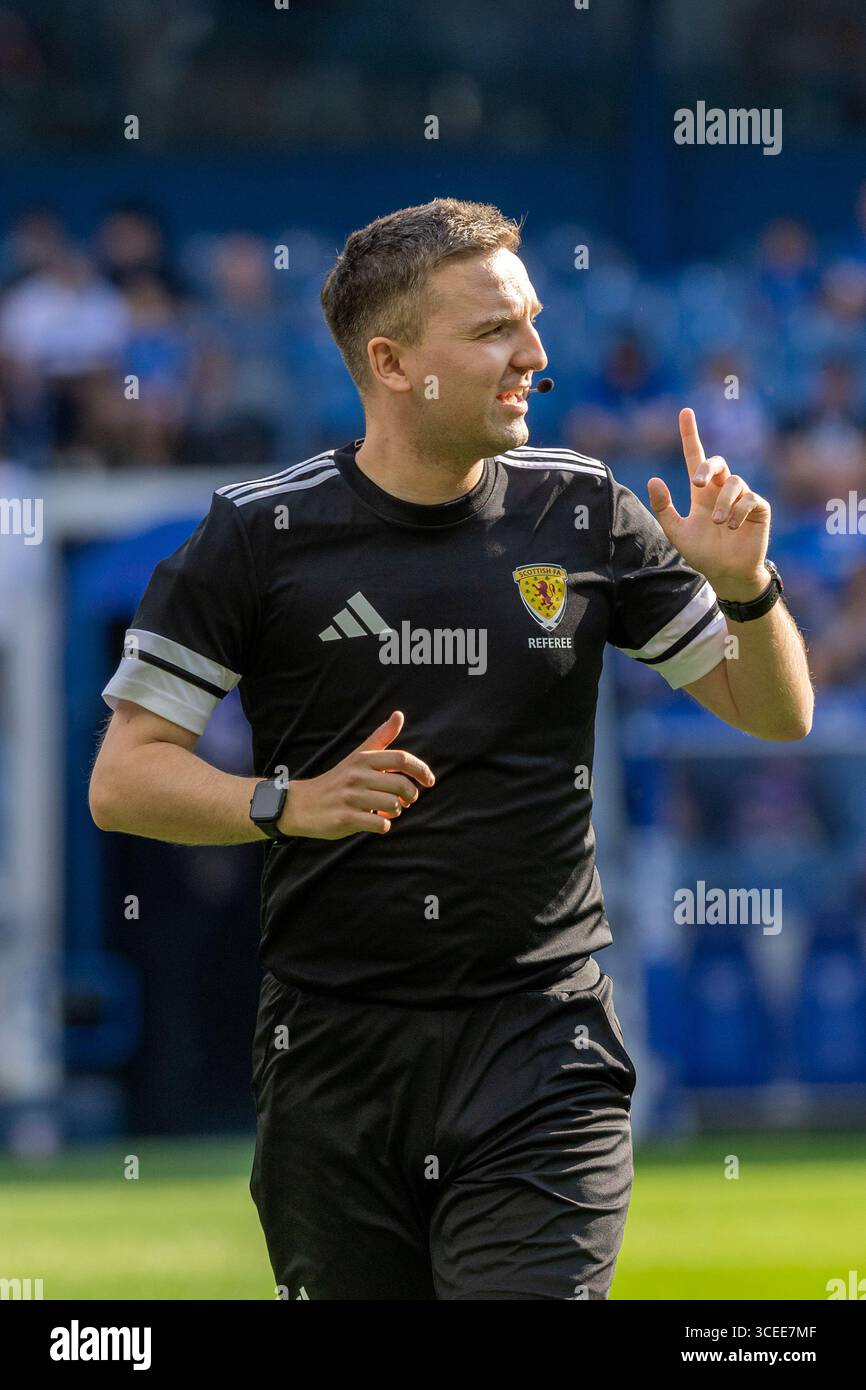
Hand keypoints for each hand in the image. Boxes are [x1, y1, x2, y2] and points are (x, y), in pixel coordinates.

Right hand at [277, 710, 434, 839]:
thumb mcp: (357, 756)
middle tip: (406, 801)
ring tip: (385, 811)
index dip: (421, 770)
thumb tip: (399, 714)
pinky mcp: (345, 818)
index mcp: (363, 759)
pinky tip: (375, 822)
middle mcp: (357, 775)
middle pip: (401, 785)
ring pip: (393, 806)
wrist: (301, 804)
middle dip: (410, 796)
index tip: (430, 781)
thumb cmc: (337, 780)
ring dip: (396, 812)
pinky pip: (380, 824)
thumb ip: (381, 738)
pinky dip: (383, 825)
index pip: (401, 759)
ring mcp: (350, 797)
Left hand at [647, 409, 770, 600]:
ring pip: (734, 482)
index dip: (690, 435)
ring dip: (724, 502)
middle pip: (716, 462)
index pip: (694, 457)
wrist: (726, 574)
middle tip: (696, 484)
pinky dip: (739, 511)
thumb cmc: (703, 553)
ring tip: (718, 523)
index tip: (685, 412)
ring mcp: (742, 498)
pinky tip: (732, 527)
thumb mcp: (677, 532)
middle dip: (706, 467)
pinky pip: (750, 499)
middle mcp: (721, 490)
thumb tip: (653, 479)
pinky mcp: (759, 509)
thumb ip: (663, 508)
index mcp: (701, 493)